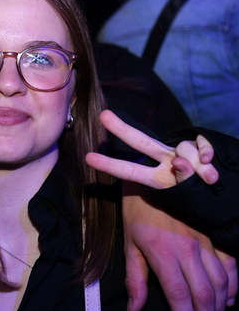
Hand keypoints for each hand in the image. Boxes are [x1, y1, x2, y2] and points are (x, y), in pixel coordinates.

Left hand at [85, 110, 218, 187]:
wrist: (223, 192)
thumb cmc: (198, 194)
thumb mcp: (188, 192)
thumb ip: (184, 177)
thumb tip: (180, 160)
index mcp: (156, 177)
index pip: (130, 170)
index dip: (110, 165)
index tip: (87, 158)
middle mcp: (164, 160)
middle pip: (141, 142)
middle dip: (121, 129)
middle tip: (102, 115)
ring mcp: (181, 152)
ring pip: (184, 149)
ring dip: (198, 166)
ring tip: (207, 179)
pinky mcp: (199, 145)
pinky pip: (201, 144)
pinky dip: (206, 151)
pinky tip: (209, 161)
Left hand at [122, 191, 236, 310]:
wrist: (154, 181)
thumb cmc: (137, 214)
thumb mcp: (129, 246)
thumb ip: (134, 280)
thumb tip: (134, 310)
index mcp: (163, 255)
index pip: (179, 297)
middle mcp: (188, 250)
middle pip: (204, 294)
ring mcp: (204, 242)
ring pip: (220, 283)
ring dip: (220, 307)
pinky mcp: (213, 235)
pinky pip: (230, 264)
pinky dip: (233, 285)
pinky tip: (229, 299)